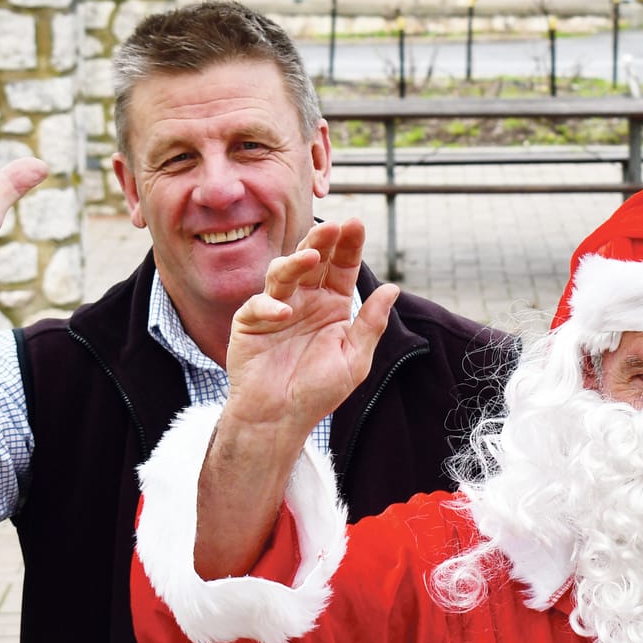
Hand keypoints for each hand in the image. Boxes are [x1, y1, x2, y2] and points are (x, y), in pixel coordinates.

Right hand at [221, 219, 399, 438]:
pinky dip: (269, 305)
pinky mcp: (250, 322)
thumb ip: (371, 324)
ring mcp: (276, 308)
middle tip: (334, 226)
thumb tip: (392, 288)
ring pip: (283, 273)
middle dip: (323, 240)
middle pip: (313, 261)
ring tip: (311, 255)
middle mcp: (305, 300)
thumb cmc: (318, 391)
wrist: (280, 418)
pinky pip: (258, 305)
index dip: (349, 245)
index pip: (342, 266)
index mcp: (331, 305)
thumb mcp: (354, 358)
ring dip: (295, 261)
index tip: (356, 223)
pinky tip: (283, 312)